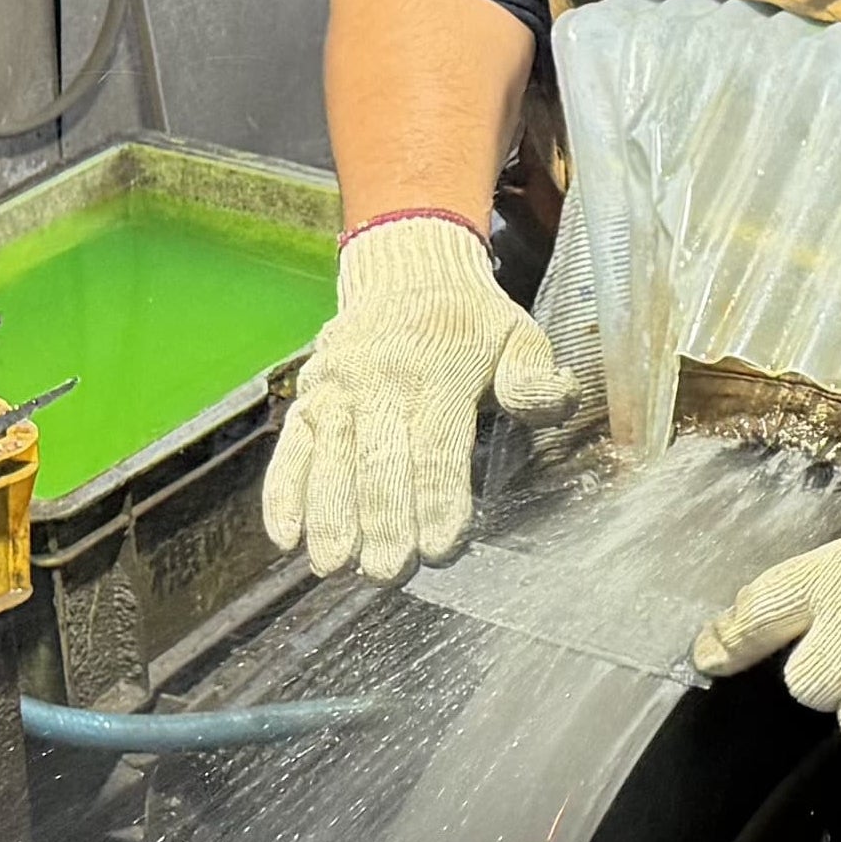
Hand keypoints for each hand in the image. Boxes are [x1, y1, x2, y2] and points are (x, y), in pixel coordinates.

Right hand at [262, 215, 576, 585]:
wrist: (408, 271)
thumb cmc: (472, 322)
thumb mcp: (518, 336)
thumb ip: (535, 377)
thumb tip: (557, 399)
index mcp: (438, 370)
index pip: (436, 446)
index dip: (437, 499)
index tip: (439, 547)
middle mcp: (379, 379)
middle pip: (379, 460)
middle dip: (383, 520)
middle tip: (389, 570)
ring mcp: (338, 388)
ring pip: (330, 459)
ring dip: (331, 515)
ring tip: (336, 565)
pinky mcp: (309, 396)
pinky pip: (291, 448)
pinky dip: (283, 492)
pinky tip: (287, 537)